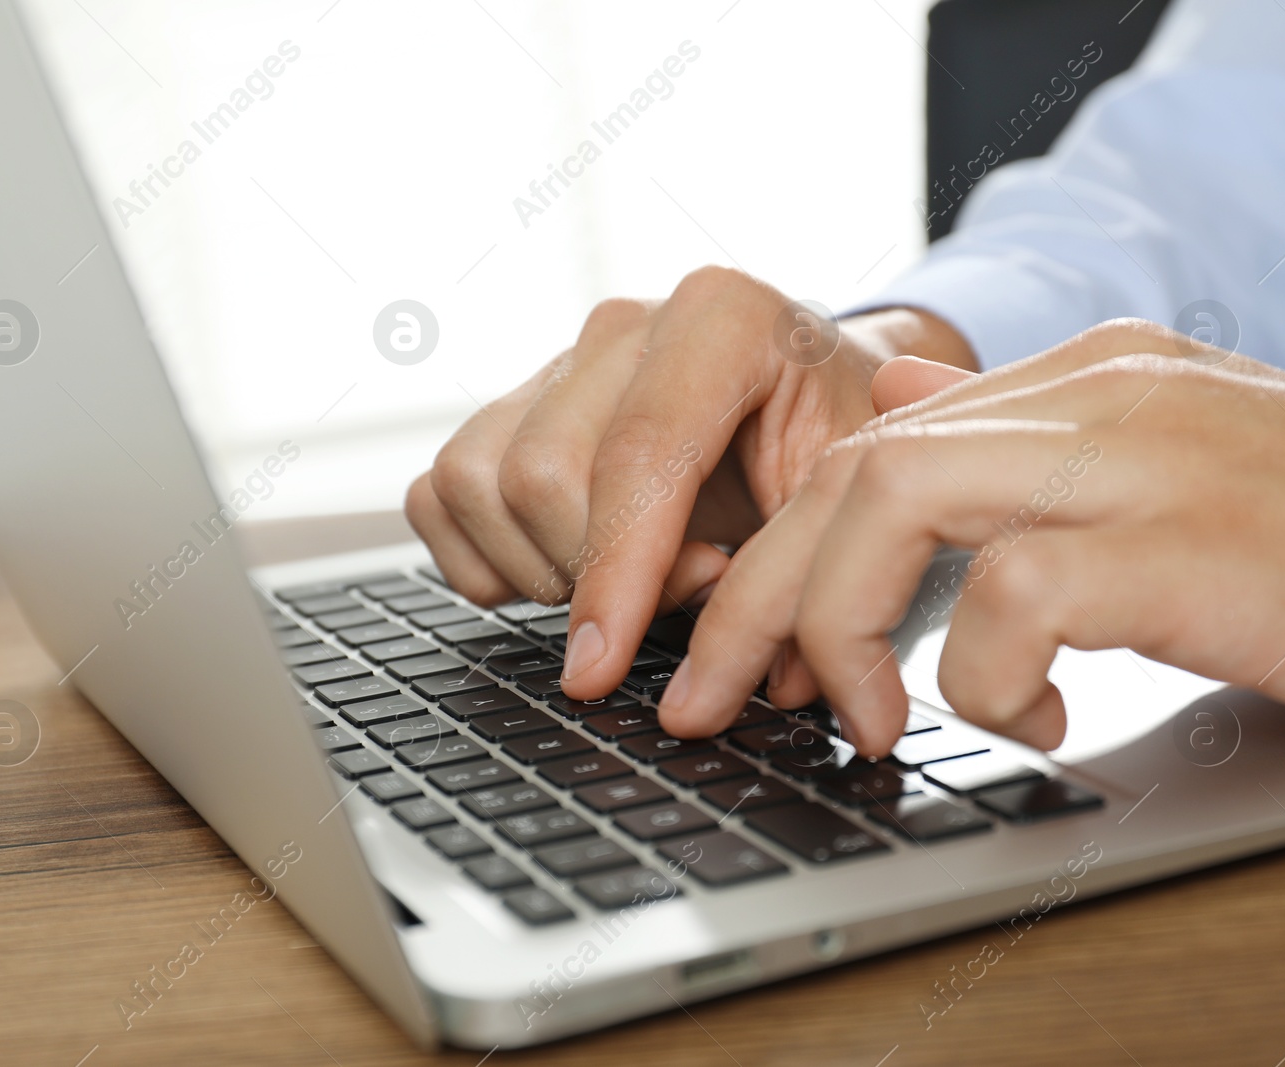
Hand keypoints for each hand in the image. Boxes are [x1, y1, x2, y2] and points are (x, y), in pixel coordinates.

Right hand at [404, 265, 975, 696]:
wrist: (816, 396)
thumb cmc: (835, 445)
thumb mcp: (843, 501)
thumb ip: (790, 576)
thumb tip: (729, 681)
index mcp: (724, 316)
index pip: (637, 457)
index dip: (616, 577)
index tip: (604, 668)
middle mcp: (624, 324)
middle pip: (540, 476)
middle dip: (594, 577)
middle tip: (690, 596)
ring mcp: (557, 358)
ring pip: (476, 484)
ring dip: (540, 569)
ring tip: (634, 580)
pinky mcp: (509, 403)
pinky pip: (440, 495)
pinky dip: (487, 559)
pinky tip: (570, 570)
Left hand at [658, 319, 1284, 754]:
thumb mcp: (1168, 480)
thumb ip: (1024, 449)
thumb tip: (891, 410)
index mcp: (1085, 381)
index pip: (869, 443)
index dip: (777, 553)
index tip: (737, 658)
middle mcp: (1100, 394)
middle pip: (851, 468)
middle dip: (757, 597)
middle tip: (716, 701)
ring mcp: (1147, 456)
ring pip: (895, 500)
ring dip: (839, 629)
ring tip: (870, 722)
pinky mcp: (1195, 542)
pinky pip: (1017, 592)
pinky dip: (988, 678)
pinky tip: (1046, 726)